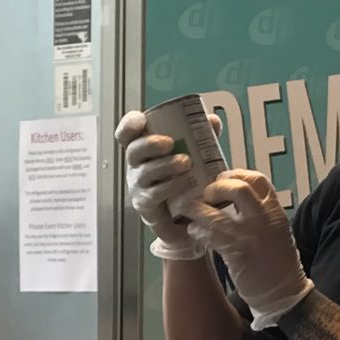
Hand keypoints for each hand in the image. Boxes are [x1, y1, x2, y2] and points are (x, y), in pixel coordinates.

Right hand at [114, 110, 221, 260]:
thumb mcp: (197, 156)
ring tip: (186, 163)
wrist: (190, 219)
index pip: (127, 134)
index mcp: (145, 151)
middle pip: (133, 151)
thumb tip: (212, 120)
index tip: (142, 120)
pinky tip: (186, 183)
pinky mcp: (147, 206)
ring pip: (144, 173)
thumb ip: (203, 136)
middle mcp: (137, 167)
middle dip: (149, 144)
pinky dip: (170, 187)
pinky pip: (153, 194)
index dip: (129, 125)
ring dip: (164, 165)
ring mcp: (139, 187)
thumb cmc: (189, 183)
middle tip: (170, 143)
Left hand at [179, 170, 313, 329]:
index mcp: (275, 211)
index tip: (223, 179)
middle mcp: (263, 219)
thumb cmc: (278, 260)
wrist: (284, 291)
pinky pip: (209, 236)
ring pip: (215, 214)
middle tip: (208, 195)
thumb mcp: (277, 228)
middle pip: (238, 188)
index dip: (236, 174)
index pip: (257, 179)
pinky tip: (195, 232)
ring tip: (190, 212)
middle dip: (217, 188)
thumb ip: (260, 211)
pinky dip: (198, 231)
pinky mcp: (236, 254)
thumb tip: (234, 194)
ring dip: (197, 210)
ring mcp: (249, 236)